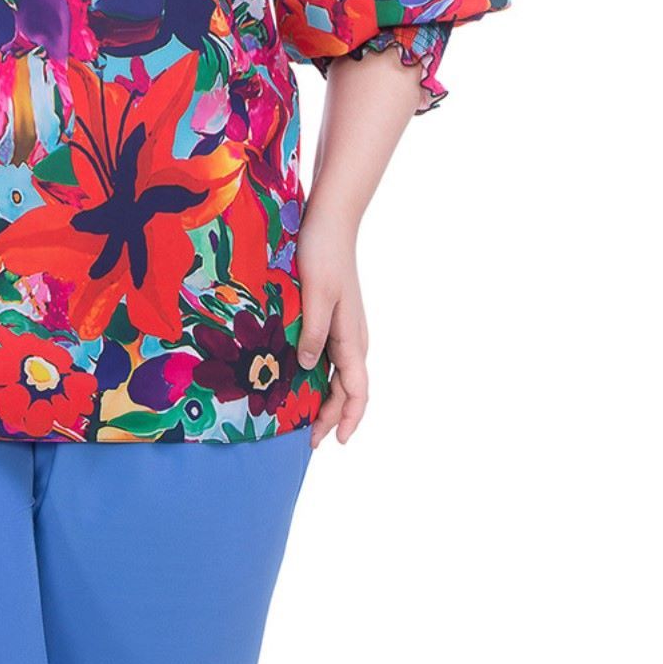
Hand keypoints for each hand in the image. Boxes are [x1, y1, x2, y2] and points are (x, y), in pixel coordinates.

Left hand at [292, 200, 367, 448]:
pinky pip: (333, 357)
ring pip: (342, 375)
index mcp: (352, 337)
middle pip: (349, 389)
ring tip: (307, 419)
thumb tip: (307, 367)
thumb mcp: (315, 294)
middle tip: (309, 441)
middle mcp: (353, 337)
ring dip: (329, 399)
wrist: (330, 222)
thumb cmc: (322, 254)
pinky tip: (305, 379)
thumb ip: (313, 332)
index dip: (348, 418)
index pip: (357, 390)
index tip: (334, 441)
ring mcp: (346, 328)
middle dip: (333, 416)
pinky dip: (324, 377)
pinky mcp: (335, 318)